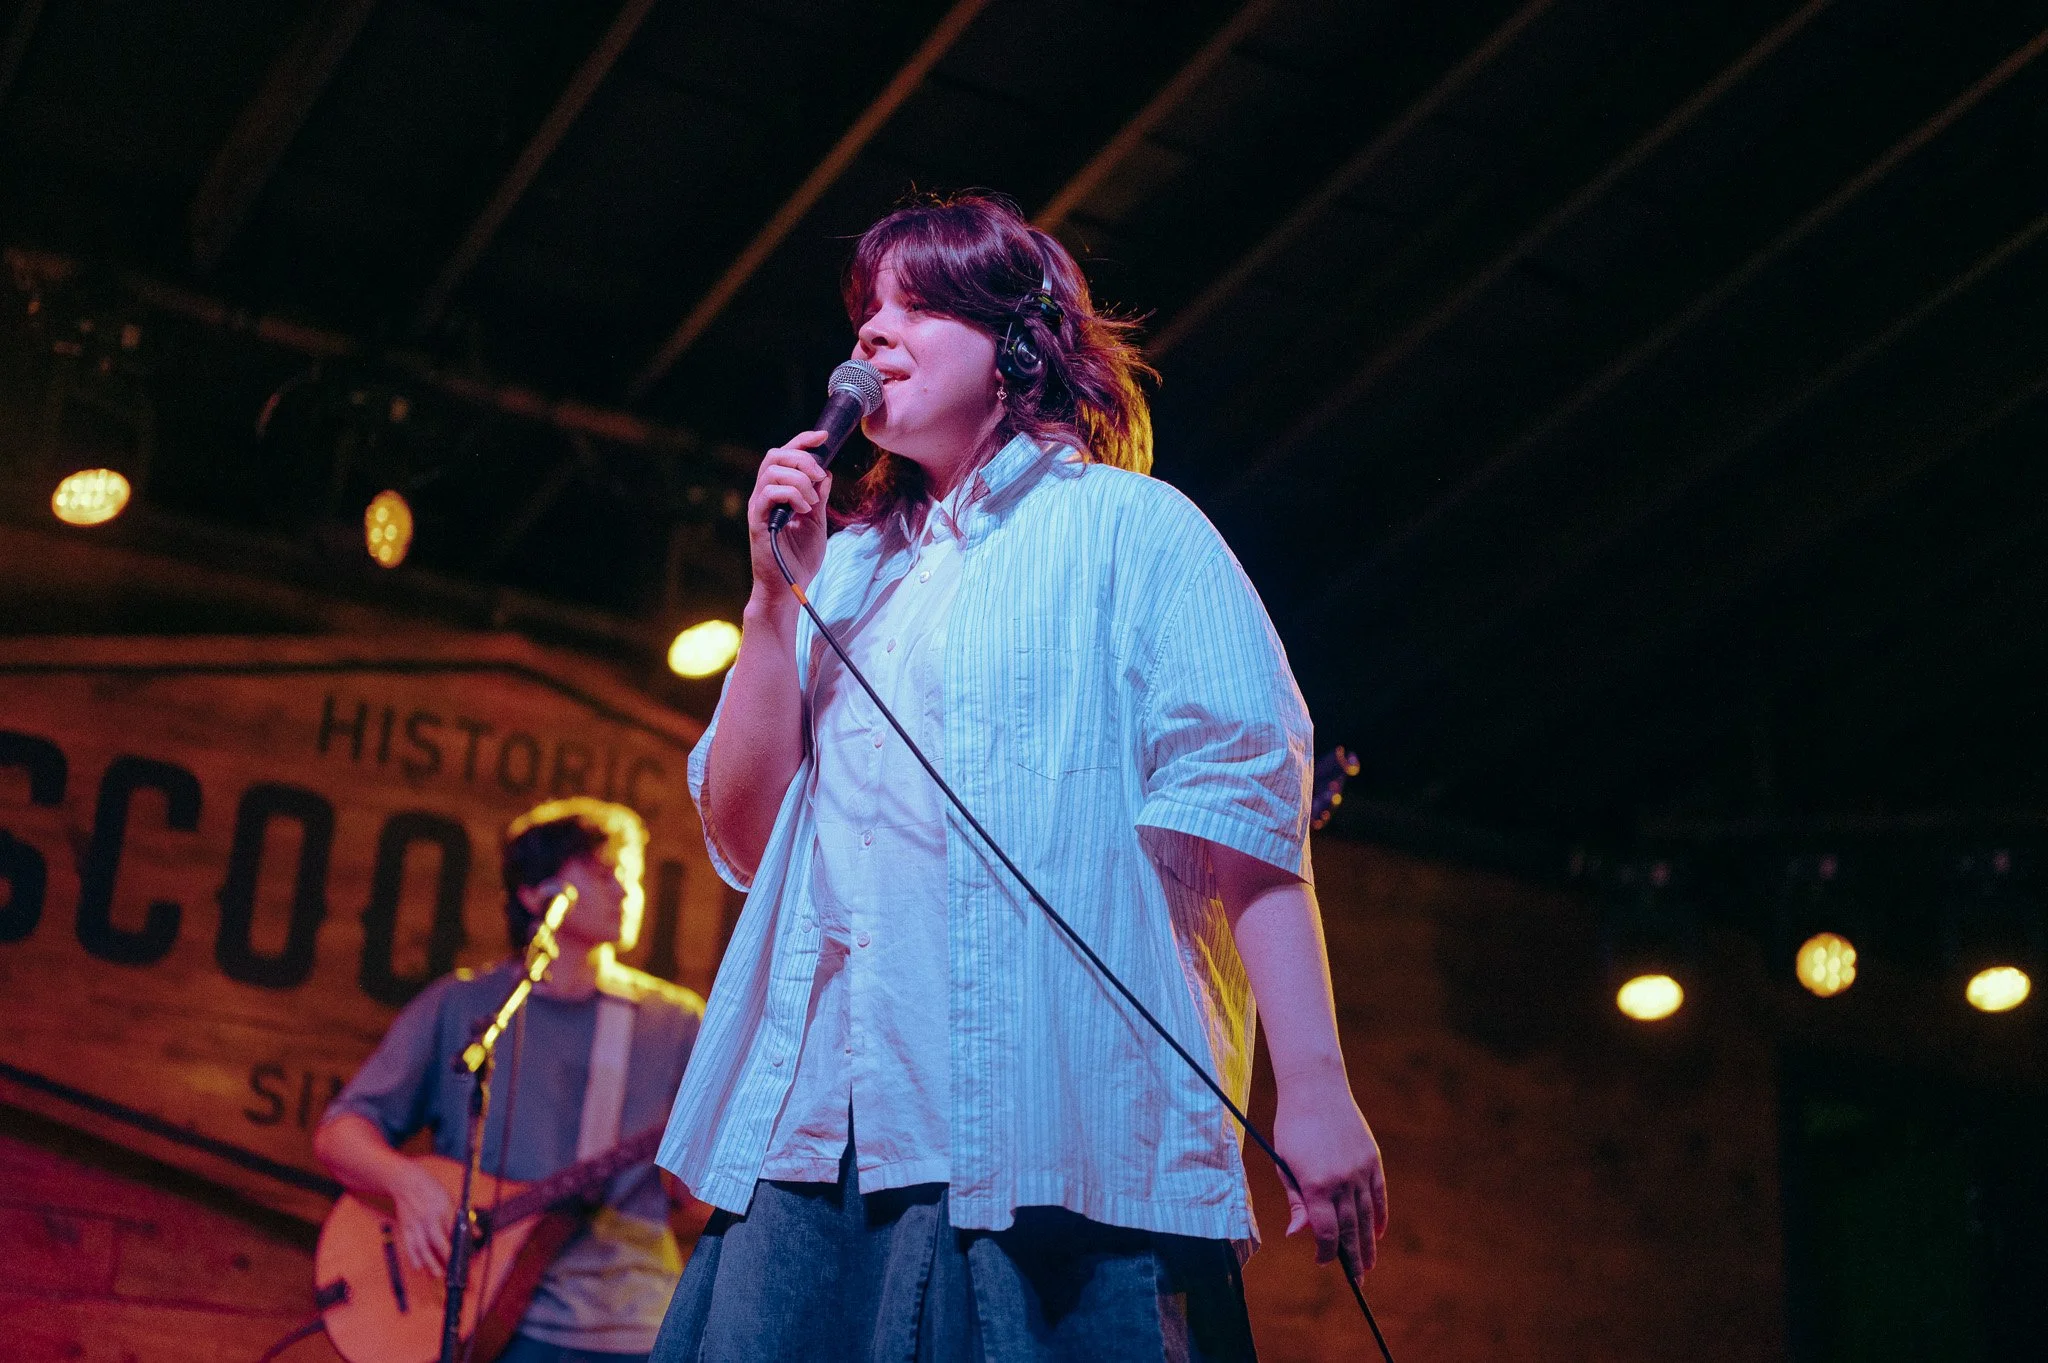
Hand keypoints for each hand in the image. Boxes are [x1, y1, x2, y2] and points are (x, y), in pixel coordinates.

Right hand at [388, 1157, 456, 1277]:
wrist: (407, 1183)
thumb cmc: (432, 1190)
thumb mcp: (452, 1200)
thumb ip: (465, 1218)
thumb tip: (477, 1234)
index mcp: (444, 1209)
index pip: (455, 1230)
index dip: (461, 1245)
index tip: (467, 1257)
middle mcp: (429, 1218)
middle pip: (438, 1241)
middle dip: (445, 1258)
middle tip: (452, 1272)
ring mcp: (416, 1224)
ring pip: (422, 1247)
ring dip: (429, 1263)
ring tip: (437, 1275)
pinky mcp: (406, 1228)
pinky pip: (409, 1246)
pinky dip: (414, 1258)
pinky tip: (419, 1267)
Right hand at [746, 431, 832, 604]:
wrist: (789, 588)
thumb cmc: (800, 558)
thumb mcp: (817, 521)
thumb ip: (819, 497)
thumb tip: (825, 473)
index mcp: (779, 492)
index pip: (785, 456)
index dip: (802, 441)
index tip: (824, 437)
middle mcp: (765, 495)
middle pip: (776, 455)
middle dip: (802, 458)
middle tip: (819, 476)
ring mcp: (760, 507)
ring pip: (772, 471)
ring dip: (799, 480)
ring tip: (812, 502)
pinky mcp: (758, 521)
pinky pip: (769, 493)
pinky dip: (791, 495)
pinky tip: (803, 509)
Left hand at [1274, 1077, 1387, 1282]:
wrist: (1316, 1090)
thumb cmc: (1292, 1128)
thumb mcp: (1284, 1163)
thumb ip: (1296, 1200)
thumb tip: (1297, 1233)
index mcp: (1315, 1184)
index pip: (1325, 1232)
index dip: (1326, 1252)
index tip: (1323, 1262)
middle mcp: (1342, 1181)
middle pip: (1349, 1230)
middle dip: (1352, 1258)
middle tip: (1356, 1281)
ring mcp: (1360, 1171)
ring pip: (1367, 1217)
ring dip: (1368, 1244)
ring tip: (1368, 1265)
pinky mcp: (1373, 1161)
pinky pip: (1379, 1196)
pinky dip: (1379, 1217)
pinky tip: (1377, 1234)